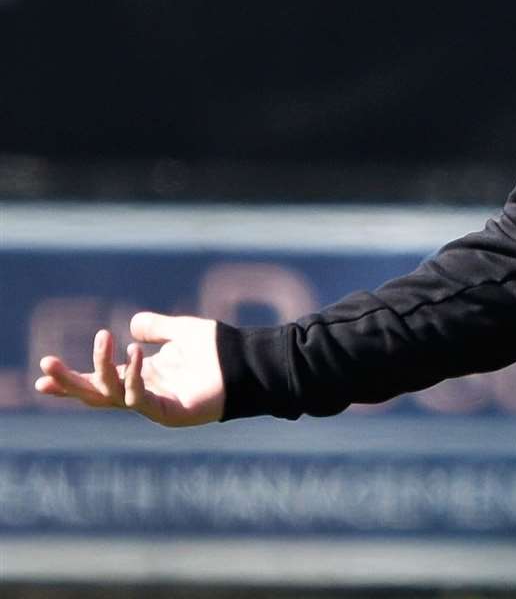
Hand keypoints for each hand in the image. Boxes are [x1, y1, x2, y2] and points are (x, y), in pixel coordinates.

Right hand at [34, 312, 224, 426]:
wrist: (250, 364)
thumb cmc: (221, 350)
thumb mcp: (183, 332)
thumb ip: (157, 328)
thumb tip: (131, 325)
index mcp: (143, 376)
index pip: (99, 380)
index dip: (71, 378)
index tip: (42, 373)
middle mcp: (144, 392)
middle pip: (95, 393)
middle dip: (68, 382)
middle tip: (45, 366)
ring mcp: (154, 404)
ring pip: (112, 395)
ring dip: (101, 368)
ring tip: (104, 337)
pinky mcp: (168, 413)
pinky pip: (140, 397)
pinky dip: (133, 376)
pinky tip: (134, 352)